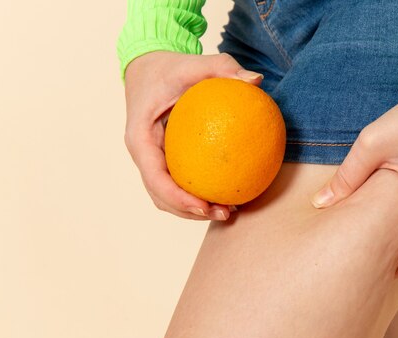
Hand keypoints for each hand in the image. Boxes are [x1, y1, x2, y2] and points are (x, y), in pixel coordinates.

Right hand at [123, 51, 263, 220]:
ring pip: (168, 196)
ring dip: (195, 209)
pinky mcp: (163, 161)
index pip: (155, 177)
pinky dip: (198, 193)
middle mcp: (142, 154)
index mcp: (140, 137)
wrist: (148, 68)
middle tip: (224, 213)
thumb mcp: (194, 63)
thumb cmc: (170, 68)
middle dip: (190, 211)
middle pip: (161, 196)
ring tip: (229, 210)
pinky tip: (227, 192)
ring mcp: (151, 160)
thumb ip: (222, 67)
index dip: (177, 198)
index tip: (204, 206)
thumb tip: (256, 80)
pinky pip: (179, 182)